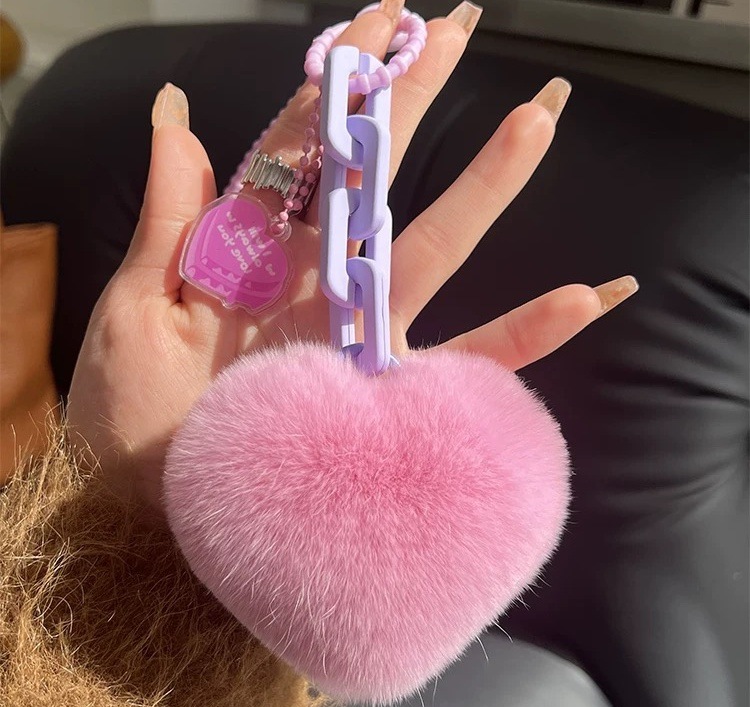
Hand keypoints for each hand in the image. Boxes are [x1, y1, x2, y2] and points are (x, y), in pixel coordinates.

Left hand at [68, 1, 636, 515]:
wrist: (155, 518)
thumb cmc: (131, 421)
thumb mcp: (137, 312)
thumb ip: (169, 219)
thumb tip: (176, 110)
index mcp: (251, 255)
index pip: (300, 148)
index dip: (339, 85)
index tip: (385, 17)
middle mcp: (313, 285)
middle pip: (375, 179)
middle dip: (418, 105)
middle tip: (467, 31)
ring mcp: (359, 339)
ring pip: (432, 252)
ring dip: (485, 192)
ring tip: (537, 124)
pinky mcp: (391, 398)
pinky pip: (470, 363)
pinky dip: (527, 335)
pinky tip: (587, 297)